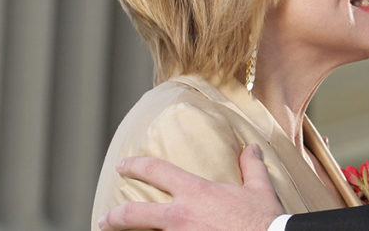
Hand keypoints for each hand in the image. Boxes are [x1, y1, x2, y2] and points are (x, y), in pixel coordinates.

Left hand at [98, 144, 281, 230]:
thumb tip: (251, 148)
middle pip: (134, 214)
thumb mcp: (259, 189)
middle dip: (115, 216)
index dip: (136, 165)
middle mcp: (180, 216)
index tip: (123, 165)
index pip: (156, 171)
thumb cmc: (263, 219)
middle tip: (105, 218)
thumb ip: (251, 167)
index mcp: (195, 192)